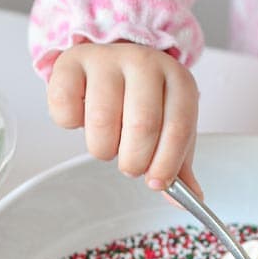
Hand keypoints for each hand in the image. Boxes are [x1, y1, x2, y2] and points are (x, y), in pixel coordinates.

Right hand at [47, 42, 200, 192]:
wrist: (112, 61)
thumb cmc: (144, 99)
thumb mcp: (168, 125)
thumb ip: (178, 163)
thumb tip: (191, 199)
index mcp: (178, 79)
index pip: (179, 128)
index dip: (167, 163)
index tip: (156, 182)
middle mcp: (144, 63)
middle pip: (142, 125)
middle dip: (134, 160)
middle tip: (131, 165)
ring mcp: (107, 59)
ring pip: (102, 121)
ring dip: (103, 147)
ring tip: (108, 142)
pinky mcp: (70, 62)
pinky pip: (66, 108)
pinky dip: (71, 125)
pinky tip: (82, 118)